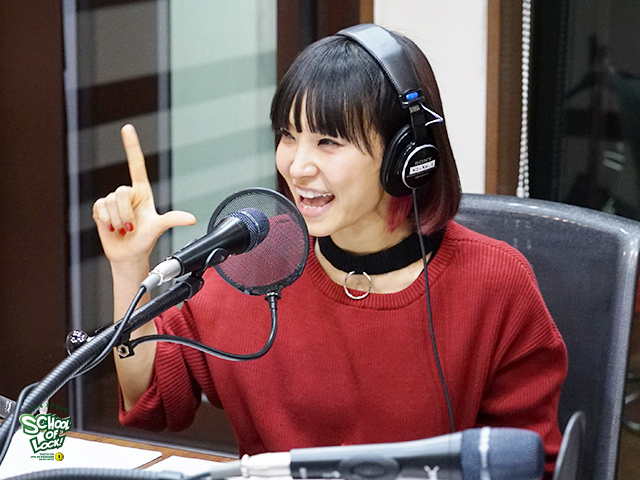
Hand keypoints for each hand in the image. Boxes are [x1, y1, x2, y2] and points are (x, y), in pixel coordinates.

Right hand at [92, 124, 195, 267]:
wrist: (129, 255)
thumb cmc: (145, 240)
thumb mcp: (160, 227)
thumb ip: (173, 219)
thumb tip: (192, 219)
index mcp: (142, 192)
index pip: (136, 164)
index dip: (131, 146)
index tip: (128, 128)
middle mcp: (127, 193)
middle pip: (121, 191)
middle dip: (126, 213)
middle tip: (131, 226)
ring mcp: (113, 201)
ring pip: (110, 201)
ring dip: (117, 219)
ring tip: (123, 228)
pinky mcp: (100, 209)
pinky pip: (99, 208)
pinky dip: (106, 221)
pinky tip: (112, 228)